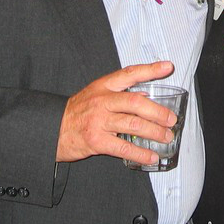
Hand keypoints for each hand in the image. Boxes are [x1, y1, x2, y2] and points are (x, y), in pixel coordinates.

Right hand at [57, 61, 177, 164]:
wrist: (52, 129)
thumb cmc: (78, 112)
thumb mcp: (96, 95)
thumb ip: (119, 94)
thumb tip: (145, 95)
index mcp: (103, 86)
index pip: (129, 74)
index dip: (150, 70)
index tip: (167, 67)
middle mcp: (101, 101)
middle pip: (135, 102)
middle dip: (157, 112)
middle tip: (171, 119)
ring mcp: (98, 121)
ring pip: (132, 125)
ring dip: (154, 133)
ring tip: (166, 138)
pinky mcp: (96, 140)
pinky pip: (123, 148)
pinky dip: (140, 153)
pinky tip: (151, 156)